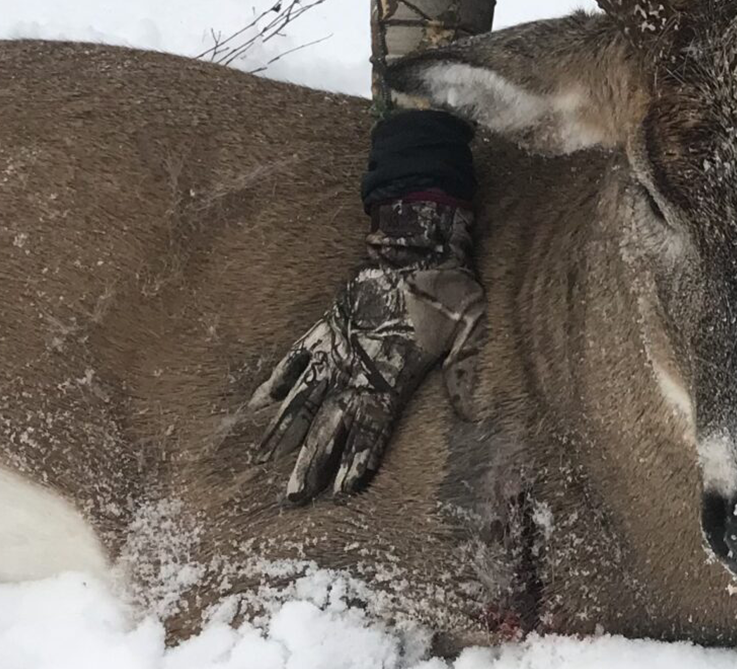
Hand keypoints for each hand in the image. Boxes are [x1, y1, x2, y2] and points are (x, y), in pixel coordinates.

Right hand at [251, 195, 485, 502]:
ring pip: (306, 393)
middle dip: (311, 460)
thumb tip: (474, 416)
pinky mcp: (327, 323)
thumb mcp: (470, 330)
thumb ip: (466, 372)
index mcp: (393, 372)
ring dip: (287, 426)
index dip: (356, 459)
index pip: (372, 427)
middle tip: (292, 496)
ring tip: (264, 458)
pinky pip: (298, 353)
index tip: (340, 491)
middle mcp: (358, 364)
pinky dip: (280, 375)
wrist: (416, 241)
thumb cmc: (448, 289)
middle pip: (330, 420)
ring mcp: (338, 343)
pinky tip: (262, 399)